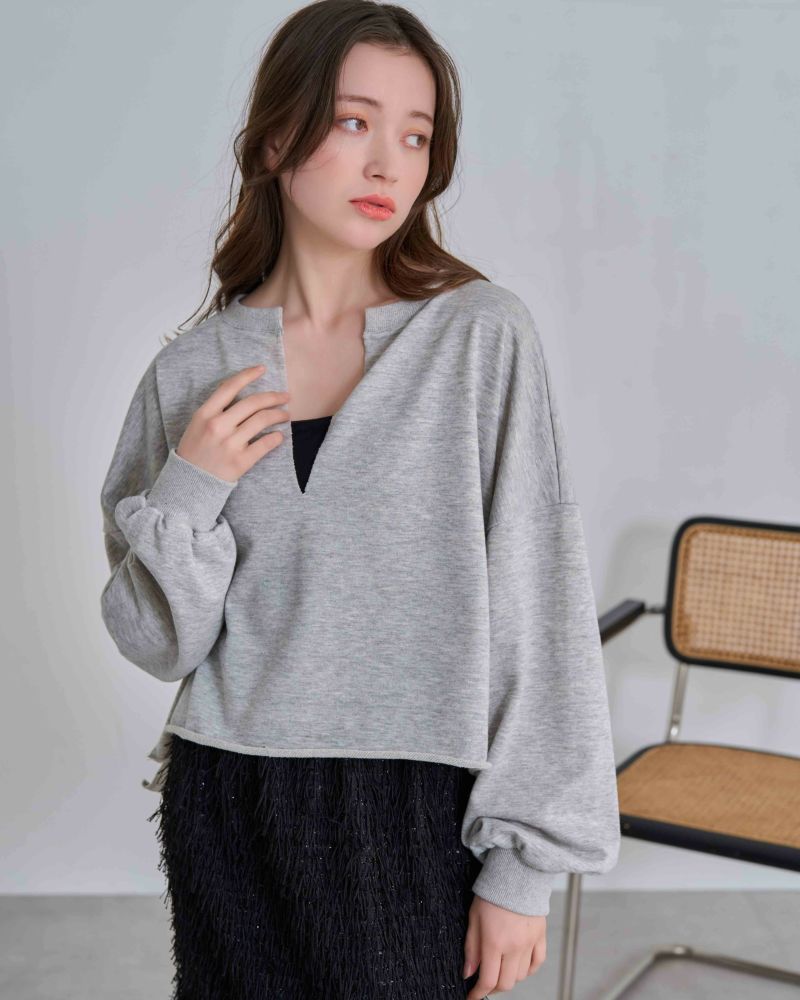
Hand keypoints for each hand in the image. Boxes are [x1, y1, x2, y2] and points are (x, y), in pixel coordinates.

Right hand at [176, 364, 289, 481]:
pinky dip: (276, 438)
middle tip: (285, 397)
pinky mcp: (240, 462)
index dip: (248, 375)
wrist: (189, 483)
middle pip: (252, 403)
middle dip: (273, 397)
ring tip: (285, 415)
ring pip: (262, 420)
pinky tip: (279, 436)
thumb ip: (216, 410)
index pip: (229, 387)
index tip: (262, 369)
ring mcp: (230, 444)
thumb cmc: (195, 451)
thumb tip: (244, 397)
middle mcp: (218, 426)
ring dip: (278, 415)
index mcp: (205, 414)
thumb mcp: (197, 425)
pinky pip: (265, 444)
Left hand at [463, 895, 545, 998]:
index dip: (478, 993)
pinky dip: (527, 970)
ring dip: (509, 977)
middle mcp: (514, 946)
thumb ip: (471, 948)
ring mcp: (530, 943)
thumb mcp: (473, 918)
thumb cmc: (492, 893)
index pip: (488, 980)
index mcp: (494, 942)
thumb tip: (468, 973)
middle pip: (506, 983)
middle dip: (493, 987)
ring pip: (521, 976)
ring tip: (499, 968)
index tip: (472, 997)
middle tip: (485, 983)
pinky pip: (537, 963)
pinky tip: (518, 965)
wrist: (516, 873)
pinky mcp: (541, 936)